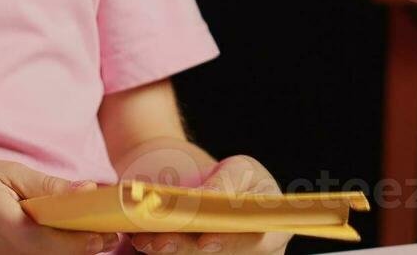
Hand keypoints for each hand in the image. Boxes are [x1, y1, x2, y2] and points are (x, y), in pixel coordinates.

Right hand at [0, 159, 119, 254]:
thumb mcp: (1, 174)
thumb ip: (46, 187)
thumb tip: (89, 191)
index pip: (54, 241)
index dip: (86, 239)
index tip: (110, 229)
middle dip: (85, 246)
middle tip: (106, 231)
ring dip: (67, 249)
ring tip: (82, 232)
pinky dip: (47, 251)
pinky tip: (53, 238)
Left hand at [126, 154, 291, 254]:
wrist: (217, 190)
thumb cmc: (238, 179)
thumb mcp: (240, 170)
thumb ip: (226, 183)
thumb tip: (201, 198)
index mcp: (274, 231)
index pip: (258, 242)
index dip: (232, 243)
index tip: (205, 240)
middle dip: (187, 249)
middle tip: (159, 241)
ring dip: (168, 251)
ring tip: (143, 239)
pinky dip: (160, 250)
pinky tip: (142, 240)